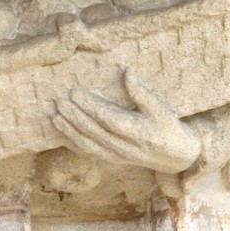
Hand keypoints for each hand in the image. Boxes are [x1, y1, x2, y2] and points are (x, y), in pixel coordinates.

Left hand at [51, 69, 201, 174]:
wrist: (174, 157)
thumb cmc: (167, 127)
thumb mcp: (161, 108)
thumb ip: (143, 92)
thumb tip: (126, 71)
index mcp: (139, 133)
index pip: (109, 119)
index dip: (91, 106)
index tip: (75, 91)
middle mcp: (125, 148)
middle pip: (95, 133)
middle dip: (75, 117)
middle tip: (59, 101)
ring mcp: (117, 156)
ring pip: (89, 145)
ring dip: (70, 131)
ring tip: (54, 116)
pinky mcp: (111, 160)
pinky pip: (89, 153)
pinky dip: (73, 143)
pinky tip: (60, 132)